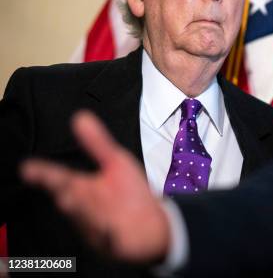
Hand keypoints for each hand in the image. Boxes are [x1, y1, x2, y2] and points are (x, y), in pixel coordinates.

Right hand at [21, 111, 169, 263]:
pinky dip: (109, 237)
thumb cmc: (131, 193)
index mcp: (83, 188)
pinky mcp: (113, 244)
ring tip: (76, 200)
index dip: (44, 174)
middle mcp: (85, 209)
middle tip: (64, 188)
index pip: (59, 178)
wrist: (154, 223)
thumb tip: (80, 117)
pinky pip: (109, 242)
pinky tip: (112, 231)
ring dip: (83, 213)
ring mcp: (97, 228)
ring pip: (85, 221)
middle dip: (66, 194)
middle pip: (70, 200)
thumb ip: (98, 143)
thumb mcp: (117, 163)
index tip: (28, 168)